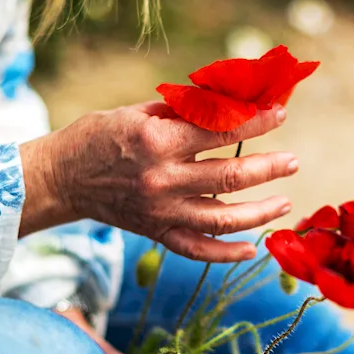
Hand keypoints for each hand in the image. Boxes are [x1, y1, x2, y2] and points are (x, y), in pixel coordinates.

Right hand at [20, 102, 297, 261]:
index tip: (279, 113)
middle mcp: (163, 180)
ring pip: (223, 219)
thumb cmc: (99, 136)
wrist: (61, 178)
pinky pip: (197, 250)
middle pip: (231, 177)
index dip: (255, 121)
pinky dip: (225, 253)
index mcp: (158, 142)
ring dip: (260, 212)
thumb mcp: (137, 111)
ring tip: (285, 203)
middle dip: (269, 167)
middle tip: (293, 161)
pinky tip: (251, 250)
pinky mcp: (156, 233)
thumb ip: (185, 110)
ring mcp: (161, 212)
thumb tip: (230, 99)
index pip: (220, 130)